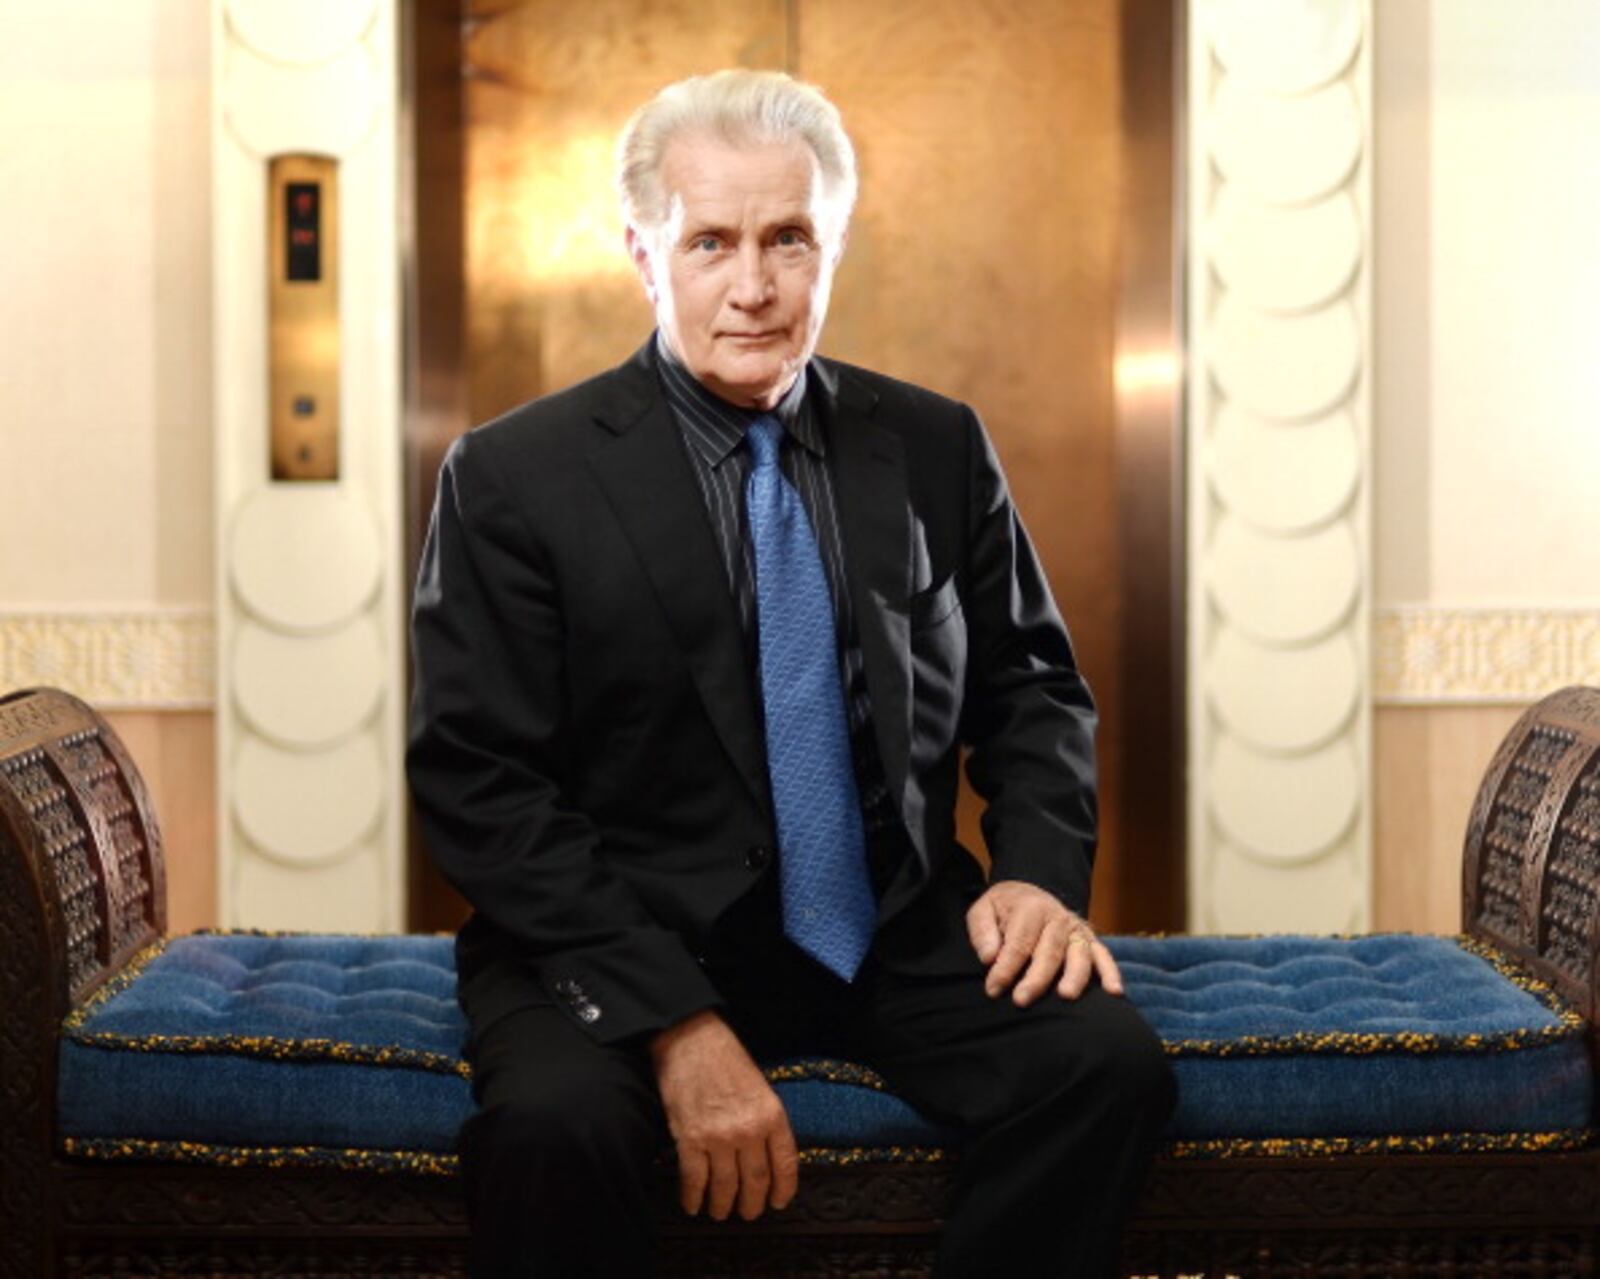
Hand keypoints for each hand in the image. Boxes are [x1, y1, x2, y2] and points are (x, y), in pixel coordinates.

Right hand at [649, 1010, 799, 1220]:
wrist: (691, 1041)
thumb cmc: (726, 1060)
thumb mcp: (761, 1088)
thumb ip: (767, 1122)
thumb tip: (768, 1157)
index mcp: (772, 1115)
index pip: (786, 1165)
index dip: (784, 1190)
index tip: (778, 1202)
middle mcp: (749, 1130)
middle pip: (756, 1182)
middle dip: (752, 1204)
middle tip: (748, 1212)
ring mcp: (719, 1137)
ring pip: (726, 1187)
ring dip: (722, 1206)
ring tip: (719, 1211)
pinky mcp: (691, 1139)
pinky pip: (694, 1180)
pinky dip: (693, 1197)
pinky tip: (693, 1204)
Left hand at [966, 879, 1122, 1004]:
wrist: (1027, 895)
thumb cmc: (1002, 910)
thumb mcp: (983, 910)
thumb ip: (982, 931)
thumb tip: (989, 957)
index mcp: (1030, 908)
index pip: (1019, 942)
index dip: (1005, 968)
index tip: (993, 989)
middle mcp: (1058, 918)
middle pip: (1049, 950)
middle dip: (1036, 978)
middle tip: (1021, 1000)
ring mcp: (1076, 930)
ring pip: (1079, 954)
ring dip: (1074, 976)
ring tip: (1066, 996)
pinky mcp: (1090, 941)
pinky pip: (1104, 956)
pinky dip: (1111, 973)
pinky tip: (1113, 992)